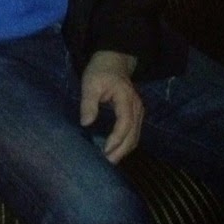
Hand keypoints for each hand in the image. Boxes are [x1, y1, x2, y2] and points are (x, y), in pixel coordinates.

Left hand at [79, 50, 142, 164]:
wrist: (114, 61)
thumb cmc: (100, 71)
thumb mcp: (90, 83)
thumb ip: (88, 102)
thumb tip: (86, 123)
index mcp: (126, 97)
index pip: (125, 122)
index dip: (116, 138)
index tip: (105, 150)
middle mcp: (136, 106)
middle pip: (133, 134)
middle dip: (121, 150)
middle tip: (106, 162)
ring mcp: (138, 111)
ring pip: (136, 136)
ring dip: (124, 150)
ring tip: (109, 160)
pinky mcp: (135, 115)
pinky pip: (134, 133)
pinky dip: (126, 144)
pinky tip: (114, 151)